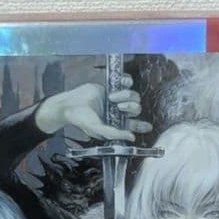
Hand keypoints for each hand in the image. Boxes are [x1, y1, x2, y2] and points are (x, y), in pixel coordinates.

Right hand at [35, 75, 151, 139]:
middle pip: (136, 108)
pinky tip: (120, 83)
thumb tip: (132, 137)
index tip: (148, 127)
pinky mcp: (113, 86)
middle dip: (131, 107)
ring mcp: (117, 98)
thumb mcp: (98, 130)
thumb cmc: (82, 119)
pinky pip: (128, 82)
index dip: (142, 125)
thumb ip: (115, 134)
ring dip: (125, 95)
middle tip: (119, 107)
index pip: (133, 125)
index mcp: (117, 123)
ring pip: (134, 95)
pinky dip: (126, 82)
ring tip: (112, 97)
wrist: (70, 104)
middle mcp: (119, 112)